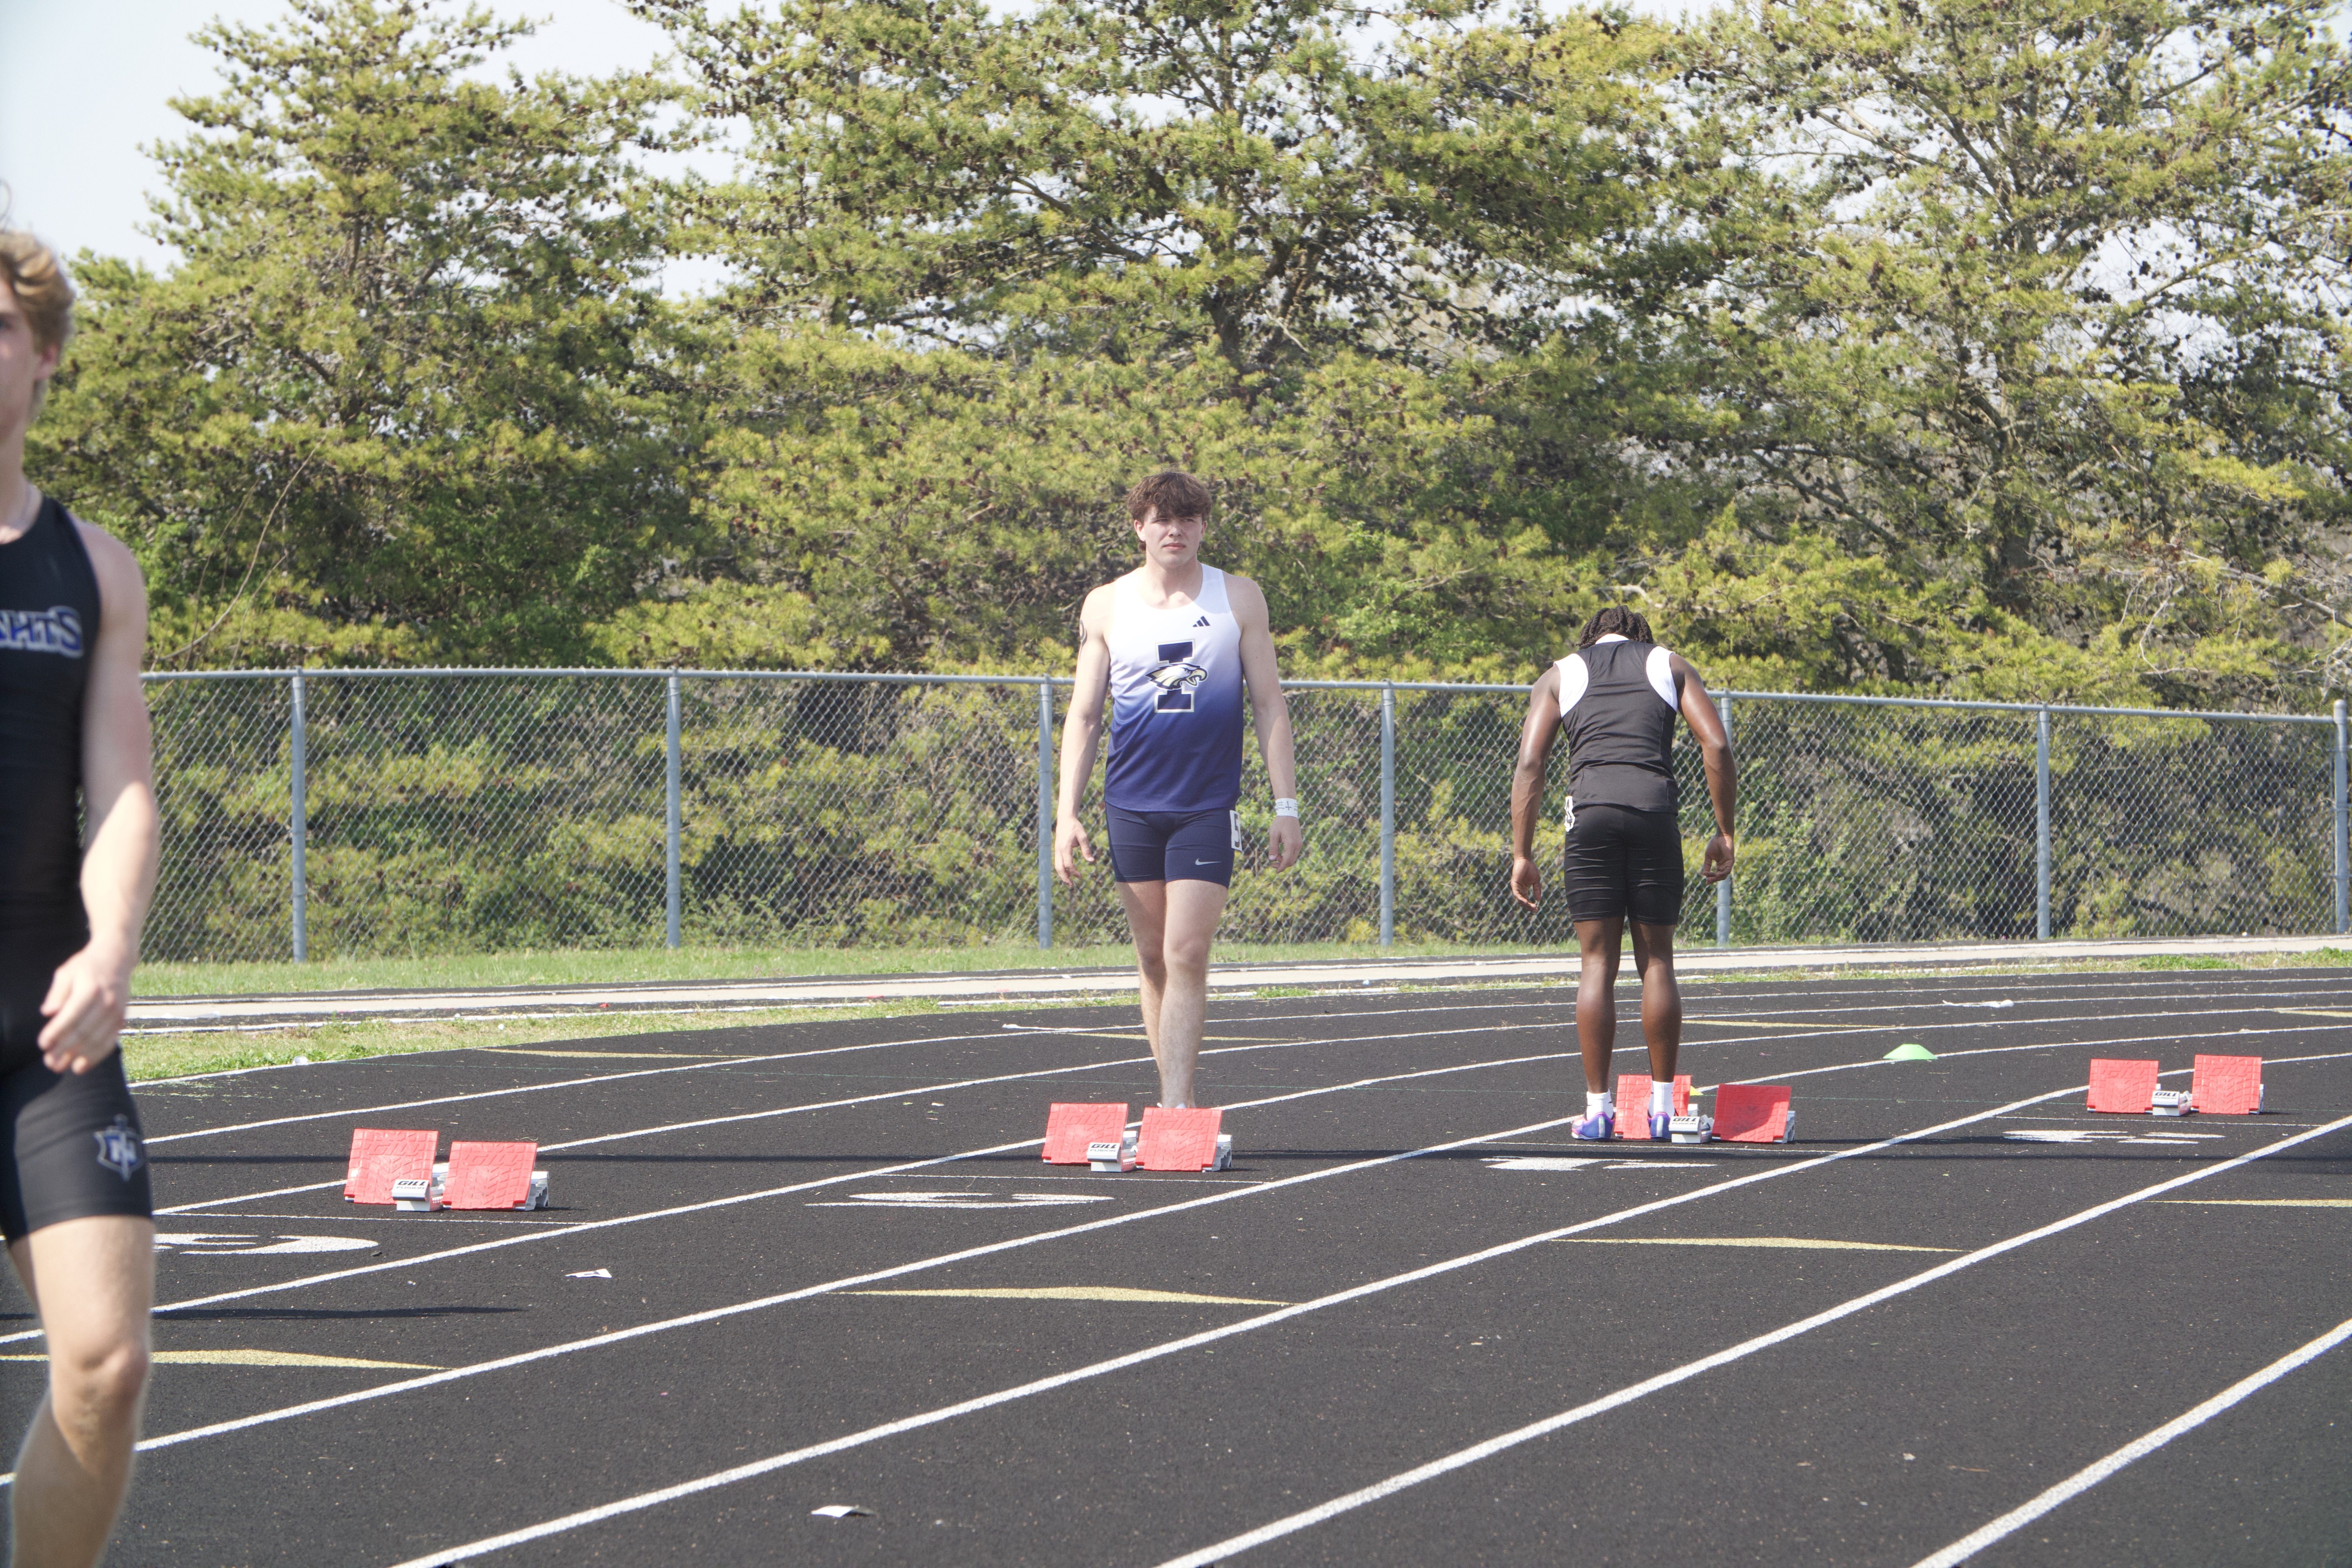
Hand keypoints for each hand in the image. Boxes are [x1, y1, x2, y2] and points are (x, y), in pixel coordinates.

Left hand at [38, 942, 133, 1074]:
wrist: (117, 959)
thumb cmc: (86, 966)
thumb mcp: (66, 972)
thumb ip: (57, 993)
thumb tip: (48, 1012)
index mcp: (91, 989)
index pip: (71, 1017)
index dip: (56, 1033)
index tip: (42, 1044)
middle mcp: (107, 1002)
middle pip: (84, 1032)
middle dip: (65, 1050)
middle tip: (49, 1062)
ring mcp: (117, 1012)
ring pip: (97, 1041)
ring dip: (78, 1057)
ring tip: (61, 1067)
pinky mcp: (122, 1019)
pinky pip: (110, 1042)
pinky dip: (95, 1057)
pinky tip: (81, 1066)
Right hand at [1053, 816, 1095, 884]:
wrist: (1065, 819)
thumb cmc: (1075, 827)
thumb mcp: (1083, 837)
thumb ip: (1086, 850)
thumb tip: (1091, 861)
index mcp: (1065, 848)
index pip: (1068, 864)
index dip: (1074, 872)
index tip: (1080, 876)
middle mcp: (1058, 850)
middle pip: (1059, 868)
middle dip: (1064, 878)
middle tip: (1071, 886)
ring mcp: (1056, 850)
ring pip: (1057, 866)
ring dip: (1062, 874)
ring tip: (1069, 882)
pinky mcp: (1057, 849)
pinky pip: (1057, 861)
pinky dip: (1062, 868)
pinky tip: (1068, 872)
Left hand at [1267, 816, 1302, 870]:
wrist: (1288, 813)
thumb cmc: (1279, 823)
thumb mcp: (1273, 835)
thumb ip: (1273, 848)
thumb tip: (1271, 860)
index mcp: (1291, 844)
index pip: (1287, 861)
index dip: (1281, 867)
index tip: (1275, 871)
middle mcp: (1297, 845)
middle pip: (1291, 861)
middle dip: (1282, 865)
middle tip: (1272, 865)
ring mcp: (1299, 844)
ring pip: (1293, 858)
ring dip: (1285, 861)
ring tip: (1275, 857)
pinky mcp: (1299, 842)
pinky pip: (1294, 853)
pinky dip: (1287, 856)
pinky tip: (1280, 853)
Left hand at [1510, 854, 1541, 910]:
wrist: (1526, 860)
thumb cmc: (1530, 869)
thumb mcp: (1536, 881)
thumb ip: (1537, 890)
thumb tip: (1539, 900)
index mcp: (1523, 889)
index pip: (1526, 900)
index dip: (1531, 905)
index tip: (1537, 909)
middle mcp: (1519, 889)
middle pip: (1522, 901)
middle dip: (1529, 907)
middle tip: (1535, 910)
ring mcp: (1516, 887)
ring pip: (1519, 899)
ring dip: (1525, 904)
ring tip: (1532, 907)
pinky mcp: (1514, 884)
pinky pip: (1516, 894)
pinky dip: (1521, 898)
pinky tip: (1526, 902)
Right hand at [1701, 832, 1734, 883]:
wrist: (1721, 836)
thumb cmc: (1714, 844)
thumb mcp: (1708, 856)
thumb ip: (1707, 865)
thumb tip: (1704, 874)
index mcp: (1719, 865)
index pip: (1716, 875)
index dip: (1711, 879)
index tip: (1706, 883)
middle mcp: (1724, 865)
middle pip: (1720, 876)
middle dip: (1713, 879)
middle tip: (1707, 881)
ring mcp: (1728, 864)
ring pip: (1724, 875)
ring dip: (1717, 878)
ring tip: (1711, 878)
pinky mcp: (1731, 861)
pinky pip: (1728, 870)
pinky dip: (1722, 873)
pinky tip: (1717, 874)